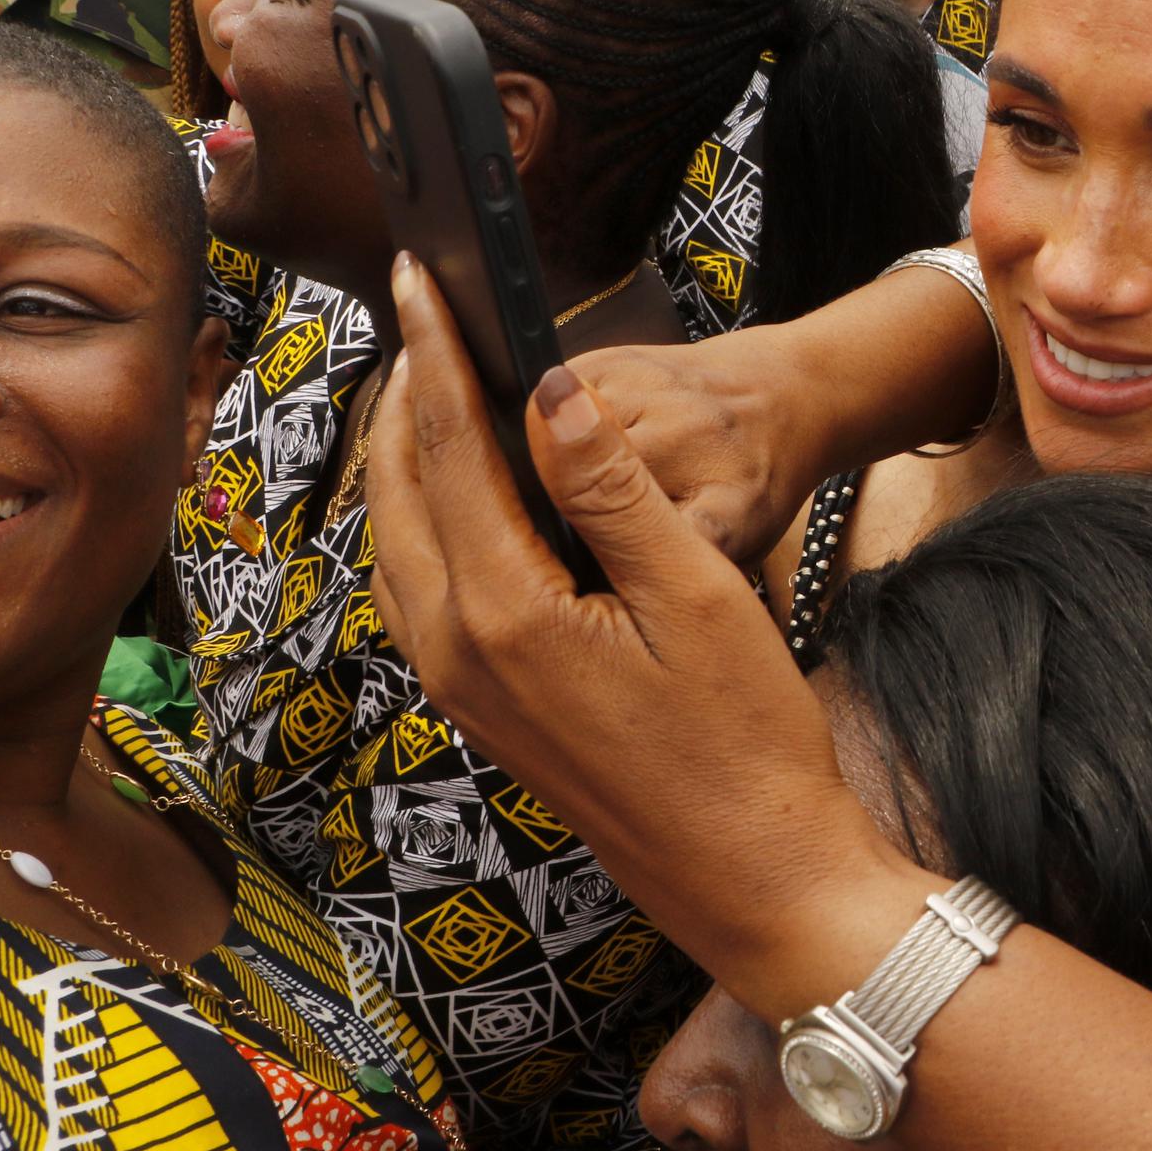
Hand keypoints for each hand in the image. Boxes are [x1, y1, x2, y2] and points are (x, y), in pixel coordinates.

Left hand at [367, 255, 904, 970]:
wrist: (753, 876)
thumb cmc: (746, 744)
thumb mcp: (697, 597)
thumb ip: (612, 490)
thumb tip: (548, 392)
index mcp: (505, 614)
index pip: (447, 449)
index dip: (434, 352)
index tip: (417, 274)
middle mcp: (458, 652)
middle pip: (398, 493)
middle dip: (401, 396)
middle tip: (415, 313)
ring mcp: (464, 690)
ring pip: (399, 545)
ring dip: (404, 459)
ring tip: (429, 386)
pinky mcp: (485, 711)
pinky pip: (422, 591)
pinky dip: (426, 520)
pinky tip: (463, 498)